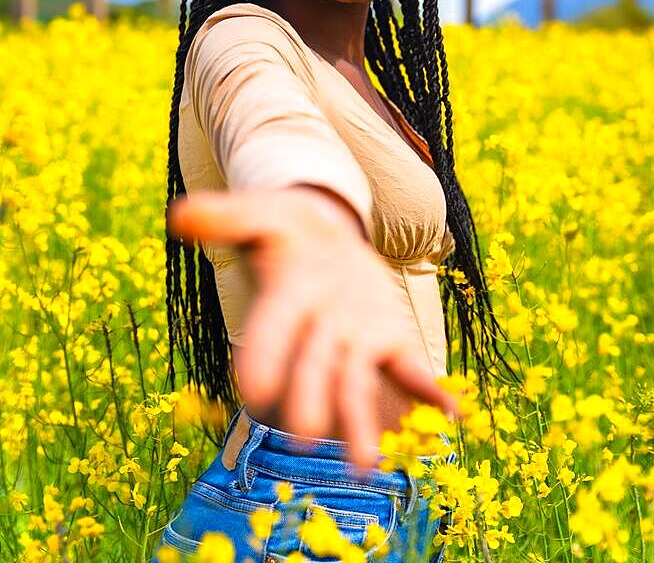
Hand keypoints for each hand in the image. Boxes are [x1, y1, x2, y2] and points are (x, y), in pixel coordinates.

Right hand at [167, 186, 461, 467]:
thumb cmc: (286, 229)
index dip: (262, 356)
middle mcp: (318, 333)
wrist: (325, 242)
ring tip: (367, 465)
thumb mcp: (262, 213)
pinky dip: (428, 392)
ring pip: (357, 386)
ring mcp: (355, 343)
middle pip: (314, 369)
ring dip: (361, 423)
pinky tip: (450, 413)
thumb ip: (228, 217)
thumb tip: (179, 215)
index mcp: (285, 302)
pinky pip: (410, 371)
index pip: (269, 332)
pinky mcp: (390, 343)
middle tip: (304, 438)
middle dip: (310, 400)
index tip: (251, 389)